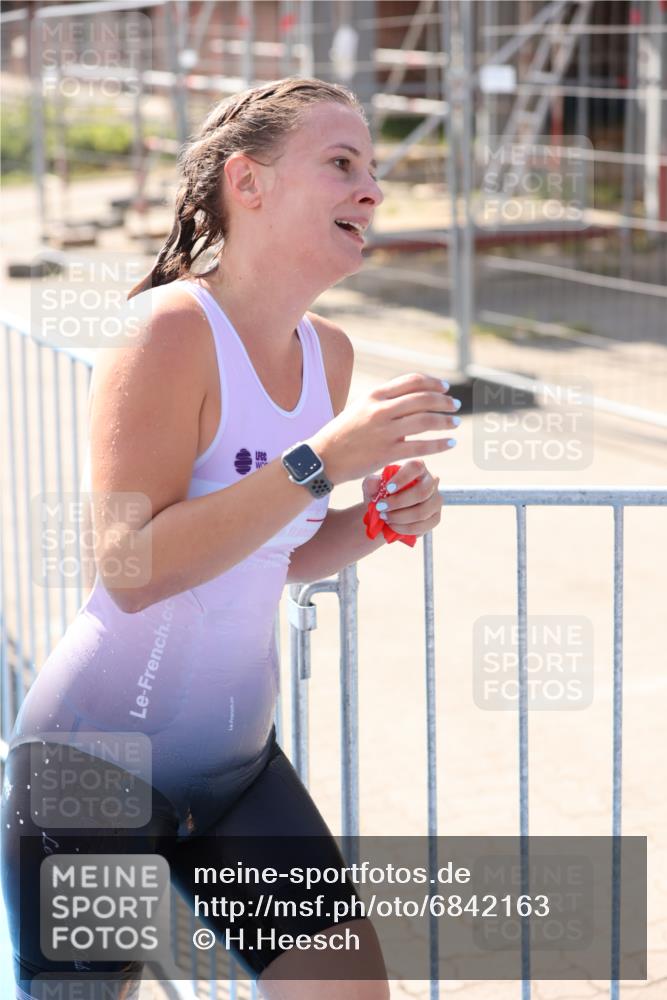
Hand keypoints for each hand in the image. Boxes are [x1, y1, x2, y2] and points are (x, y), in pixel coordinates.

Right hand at [309, 372, 459, 484]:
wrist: (324, 457)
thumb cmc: (343, 433)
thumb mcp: (360, 408)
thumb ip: (384, 402)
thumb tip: (411, 399)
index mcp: (375, 395)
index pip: (412, 381)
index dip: (433, 383)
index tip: (445, 388)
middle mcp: (381, 409)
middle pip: (423, 399)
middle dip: (444, 402)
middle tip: (455, 406)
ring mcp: (385, 431)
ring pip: (425, 421)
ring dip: (446, 421)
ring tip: (456, 424)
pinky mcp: (387, 453)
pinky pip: (421, 447)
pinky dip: (440, 444)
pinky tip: (450, 444)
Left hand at [362, 460, 441, 537]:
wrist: (385, 514)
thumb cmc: (380, 495)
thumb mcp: (371, 488)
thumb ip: (371, 483)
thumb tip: (377, 482)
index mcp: (417, 468)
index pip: (416, 467)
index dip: (403, 478)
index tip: (387, 489)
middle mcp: (431, 481)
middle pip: (422, 491)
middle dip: (398, 502)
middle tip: (380, 508)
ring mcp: (436, 500)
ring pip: (422, 511)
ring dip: (399, 517)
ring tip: (384, 517)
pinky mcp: (435, 518)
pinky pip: (422, 526)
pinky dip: (404, 528)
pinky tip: (392, 525)